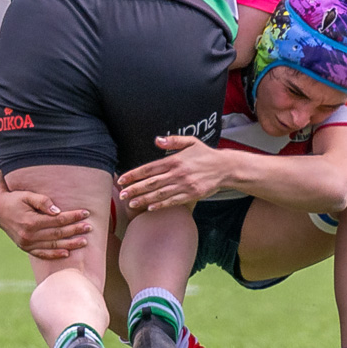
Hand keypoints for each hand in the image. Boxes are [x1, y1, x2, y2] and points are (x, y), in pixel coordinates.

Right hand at [0, 189, 92, 259]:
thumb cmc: (15, 199)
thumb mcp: (27, 195)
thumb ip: (43, 202)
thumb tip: (57, 211)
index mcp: (31, 222)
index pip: (58, 220)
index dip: (73, 217)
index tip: (86, 213)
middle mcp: (29, 235)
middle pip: (58, 233)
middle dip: (75, 230)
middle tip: (90, 227)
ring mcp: (27, 244)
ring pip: (53, 245)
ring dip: (70, 244)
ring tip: (84, 241)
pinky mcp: (25, 248)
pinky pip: (42, 254)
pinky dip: (55, 255)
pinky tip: (67, 253)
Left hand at [116, 136, 231, 210]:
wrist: (225, 168)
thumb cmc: (205, 154)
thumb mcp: (191, 141)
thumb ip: (173, 140)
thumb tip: (157, 140)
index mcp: (175, 160)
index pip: (150, 168)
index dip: (134, 174)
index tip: (122, 179)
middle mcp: (178, 173)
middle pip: (151, 183)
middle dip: (135, 189)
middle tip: (121, 194)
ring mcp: (184, 185)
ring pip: (160, 194)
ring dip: (144, 199)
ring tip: (131, 203)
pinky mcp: (191, 195)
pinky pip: (173, 201)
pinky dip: (160, 205)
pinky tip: (149, 207)